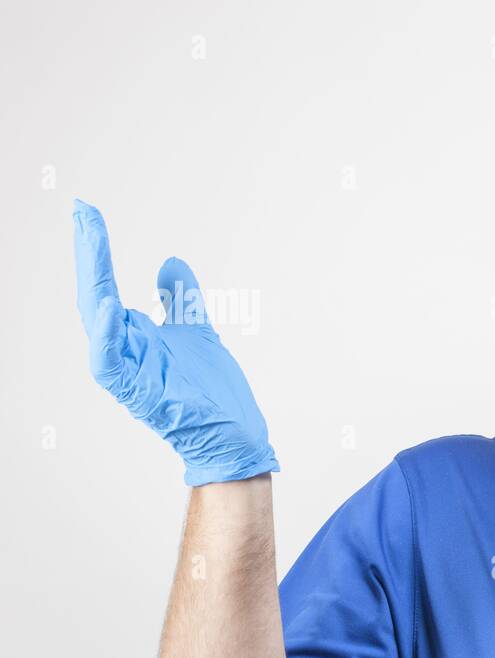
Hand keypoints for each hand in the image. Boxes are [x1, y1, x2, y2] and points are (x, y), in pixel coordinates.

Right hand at [73, 200, 278, 484]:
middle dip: (89, 253)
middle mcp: (125, 349)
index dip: (96, 250)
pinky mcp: (138, 393)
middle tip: (83, 212)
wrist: (235, 434)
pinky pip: (110, 363)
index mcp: (134, 334)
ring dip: (94, 279)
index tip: (86, 211)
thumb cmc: (213, 391)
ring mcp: (129, 371)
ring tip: (91, 238)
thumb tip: (169, 261)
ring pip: (97, 321)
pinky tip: (111, 305)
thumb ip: (181, 298)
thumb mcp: (197, 330)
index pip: (106, 284)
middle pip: (95, 294)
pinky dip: (106, 336)